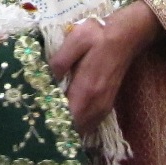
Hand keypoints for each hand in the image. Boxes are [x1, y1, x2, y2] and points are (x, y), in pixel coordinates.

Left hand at [49, 1, 160, 133]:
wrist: (127, 36)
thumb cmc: (99, 35)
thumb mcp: (76, 39)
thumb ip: (60, 61)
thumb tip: (46, 80)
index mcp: (87, 89)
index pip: (67, 117)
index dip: (52, 120)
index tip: (38, 115)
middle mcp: (96, 103)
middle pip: (75, 128)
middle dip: (58, 127)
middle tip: (41, 118)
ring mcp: (104, 106)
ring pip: (83, 129)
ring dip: (68, 127)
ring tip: (52, 118)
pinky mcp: (107, 105)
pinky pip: (91, 123)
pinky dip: (79, 124)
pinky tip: (67, 115)